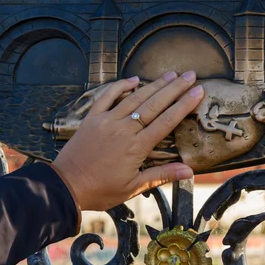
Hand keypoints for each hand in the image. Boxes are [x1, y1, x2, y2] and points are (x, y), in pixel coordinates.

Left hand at [52, 71, 203, 211]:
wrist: (66, 186)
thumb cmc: (101, 190)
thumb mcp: (133, 187)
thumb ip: (162, 175)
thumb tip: (189, 171)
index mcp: (137, 147)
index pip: (167, 121)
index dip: (184, 105)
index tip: (198, 91)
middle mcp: (124, 129)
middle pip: (154, 104)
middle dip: (175, 88)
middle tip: (191, 75)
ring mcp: (107, 120)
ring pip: (135, 97)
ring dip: (154, 84)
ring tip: (171, 74)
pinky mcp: (93, 118)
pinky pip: (108, 96)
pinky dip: (121, 86)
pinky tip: (134, 79)